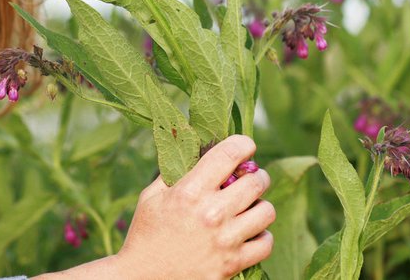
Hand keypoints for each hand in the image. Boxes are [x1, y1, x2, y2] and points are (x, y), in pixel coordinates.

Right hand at [114, 134, 274, 278]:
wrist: (142, 279)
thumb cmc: (145, 234)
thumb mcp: (152, 196)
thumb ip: (175, 171)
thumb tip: (199, 149)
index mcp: (190, 191)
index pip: (230, 154)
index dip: (244, 144)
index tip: (246, 146)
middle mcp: (211, 214)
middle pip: (256, 181)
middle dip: (257, 175)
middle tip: (251, 178)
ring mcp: (224, 241)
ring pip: (267, 211)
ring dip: (260, 205)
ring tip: (251, 206)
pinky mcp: (232, 264)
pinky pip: (266, 243)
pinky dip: (262, 236)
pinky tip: (250, 232)